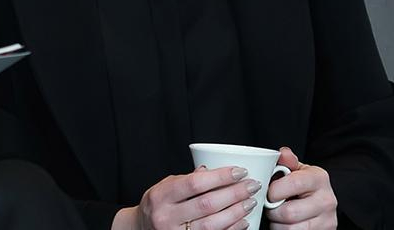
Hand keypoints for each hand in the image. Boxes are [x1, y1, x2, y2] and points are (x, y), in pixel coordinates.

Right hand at [114, 166, 260, 229]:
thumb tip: (212, 169)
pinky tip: (243, 221)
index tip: (239, 171)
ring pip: (212, 224)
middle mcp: (166, 216)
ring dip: (236, 212)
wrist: (141, 228)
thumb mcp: (164, 187)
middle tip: (252, 185)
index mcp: (161, 196)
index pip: (194, 183)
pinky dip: (231, 229)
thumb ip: (186, 180)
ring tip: (250, 201)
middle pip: (206, 204)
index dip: (220, 177)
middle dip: (234, 193)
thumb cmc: (157, 205)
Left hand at [264, 147, 336, 228]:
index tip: (268, 191)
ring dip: (276, 224)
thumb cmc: (300, 183)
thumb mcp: (294, 169)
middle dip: (272, 210)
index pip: (292, 184)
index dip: (273, 190)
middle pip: (289, 212)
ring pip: (290, 229)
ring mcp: (328, 220)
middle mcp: (327, 200)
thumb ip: (286, 161)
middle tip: (269, 205)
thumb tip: (284, 153)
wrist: (318, 200)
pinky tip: (284, 223)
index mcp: (319, 178)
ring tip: (277, 214)